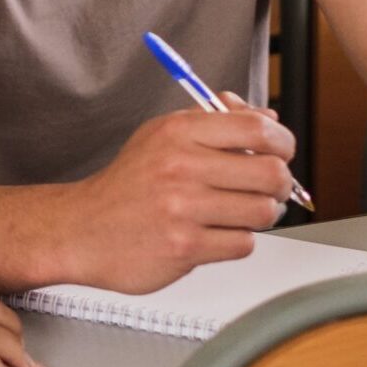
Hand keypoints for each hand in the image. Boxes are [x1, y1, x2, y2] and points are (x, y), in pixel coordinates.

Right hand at [57, 101, 296, 294]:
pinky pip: (243, 244)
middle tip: (269, 186)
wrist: (85, 228)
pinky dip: (237, 240)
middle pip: (270, 172)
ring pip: (263, 211)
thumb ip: (216, 121)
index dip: (282, 141)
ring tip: (239, 211)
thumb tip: (268, 119)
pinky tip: (215, 232)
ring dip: (260, 214)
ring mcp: (184, 208)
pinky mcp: (186, 247)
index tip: (281, 150)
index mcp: (179, 131)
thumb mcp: (164, 135)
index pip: (256, 128)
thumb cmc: (129, 183)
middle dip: (280, 182)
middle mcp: (182, 165)